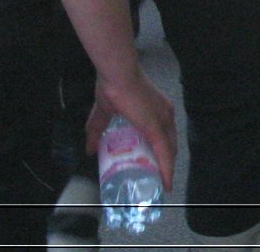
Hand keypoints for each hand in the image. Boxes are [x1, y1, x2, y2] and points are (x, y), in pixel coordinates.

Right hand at [88, 68, 177, 189]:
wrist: (117, 75)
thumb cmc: (112, 87)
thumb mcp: (104, 113)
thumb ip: (97, 130)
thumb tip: (89, 150)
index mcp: (157, 108)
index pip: (165, 133)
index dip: (163, 149)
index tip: (157, 164)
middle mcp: (165, 114)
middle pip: (170, 143)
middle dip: (165, 162)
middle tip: (157, 177)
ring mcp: (163, 120)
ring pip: (169, 150)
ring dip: (166, 168)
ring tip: (161, 183)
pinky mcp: (157, 126)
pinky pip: (165, 152)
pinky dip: (166, 168)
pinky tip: (165, 180)